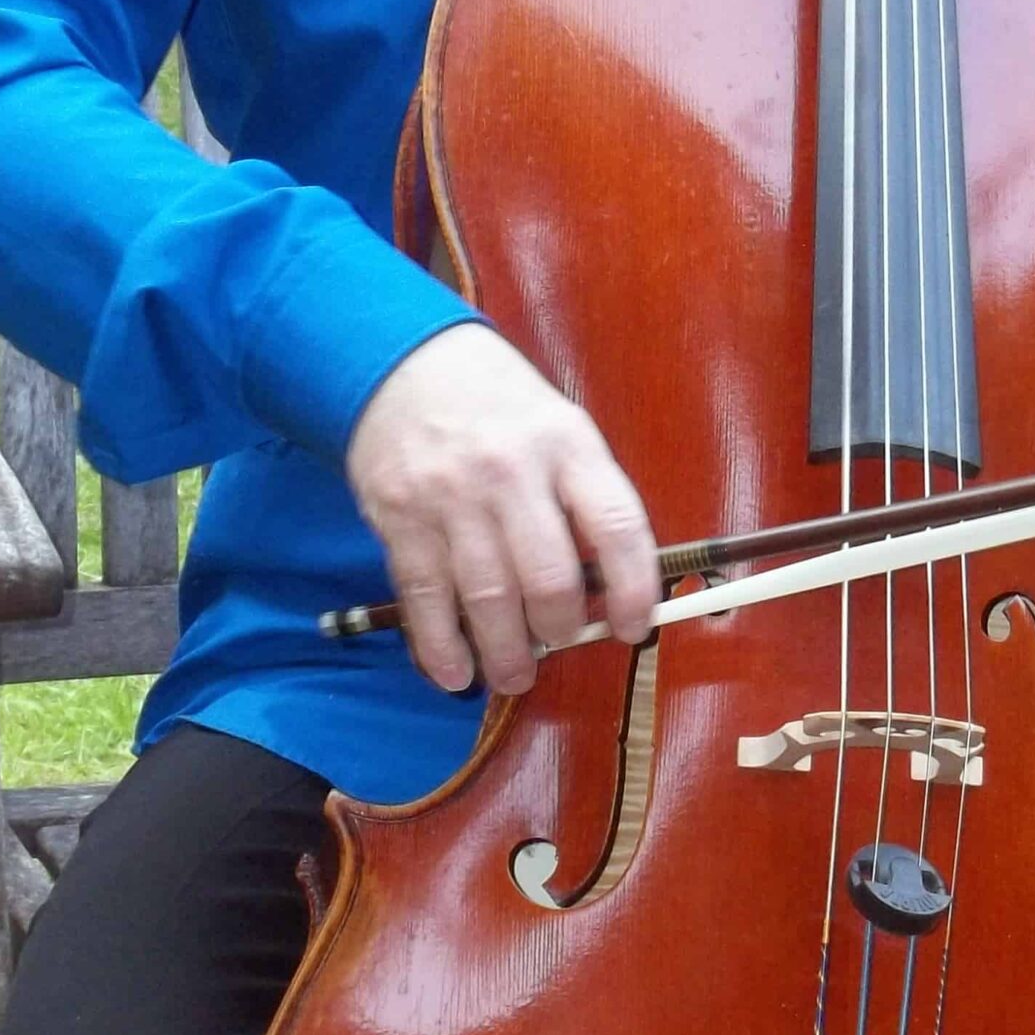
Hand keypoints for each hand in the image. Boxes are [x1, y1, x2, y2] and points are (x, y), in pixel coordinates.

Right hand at [345, 324, 659, 694]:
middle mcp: (510, 471)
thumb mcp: (558, 424)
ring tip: (514, 673)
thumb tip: (608, 587)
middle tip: (561, 642)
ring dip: (507, 655)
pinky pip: (426, 602)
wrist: (400, 362)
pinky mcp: (400, 520)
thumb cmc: (496, 403)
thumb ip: (582, 494)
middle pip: (550, 579)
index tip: (634, 626)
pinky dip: (442, 649)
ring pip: (489, 601)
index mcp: (565, 443)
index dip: (634, 589)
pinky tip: (457, 672)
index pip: (617, 526)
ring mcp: (451, 498)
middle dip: (562, 631)